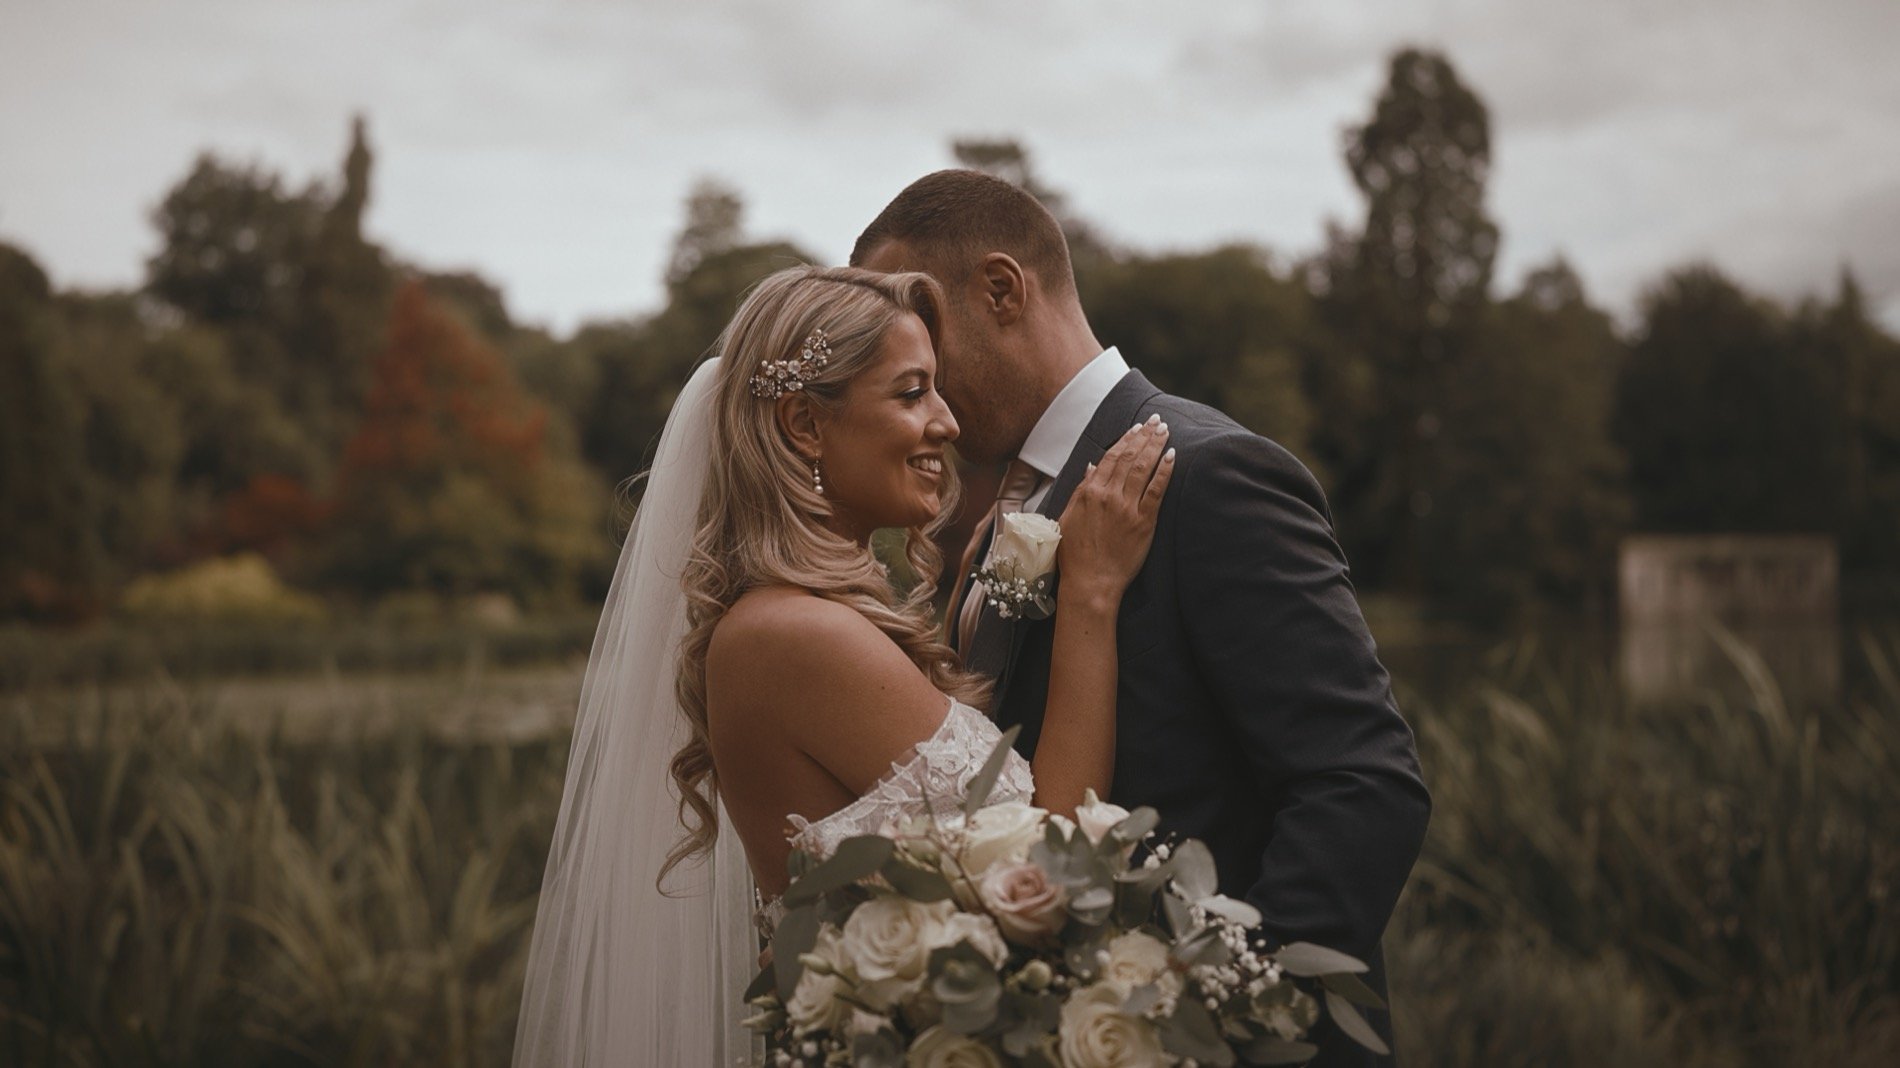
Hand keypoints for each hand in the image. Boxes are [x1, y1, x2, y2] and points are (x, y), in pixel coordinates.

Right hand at [1055, 414, 1174, 607]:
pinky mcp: (1144, 522)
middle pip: (1130, 457)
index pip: (1110, 457)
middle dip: (1144, 436)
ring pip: (1143, 468)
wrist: (1090, 582)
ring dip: (1155, 446)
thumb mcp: (1068, 517)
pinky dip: (1164, 471)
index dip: (1125, 439)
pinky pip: (1156, 491)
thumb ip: (1081, 490)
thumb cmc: (1075, 555)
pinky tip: (1172, 456)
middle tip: (1156, 420)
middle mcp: (1108, 495)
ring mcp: (1127, 508)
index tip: (1136, 427)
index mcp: (1089, 492)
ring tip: (1164, 430)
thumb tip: (1092, 466)